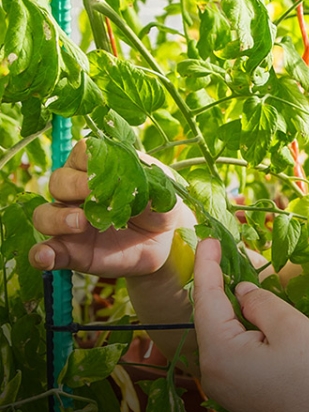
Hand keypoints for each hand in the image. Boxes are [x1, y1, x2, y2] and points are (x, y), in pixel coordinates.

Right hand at [29, 139, 194, 277]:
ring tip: (80, 223)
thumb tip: (135, 192)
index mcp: (97, 169)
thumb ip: (151, 190)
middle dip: (74, 186)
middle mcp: (76, 193)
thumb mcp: (163, 196)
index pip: (82, 153)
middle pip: (59, 181)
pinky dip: (42, 254)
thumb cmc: (159, 208)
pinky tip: (45, 257)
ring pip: (44, 214)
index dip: (90, 159)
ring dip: (57, 218)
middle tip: (97, 197)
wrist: (163, 243)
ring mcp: (69, 222)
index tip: (106, 170)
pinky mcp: (69, 251)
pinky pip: (44, 251)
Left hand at [192, 238, 308, 411]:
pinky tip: (252, 319)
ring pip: (221, 334)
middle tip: (225, 252)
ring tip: (241, 281)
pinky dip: (237, 328)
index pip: (207, 297)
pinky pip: (230, 350)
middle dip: (217, 284)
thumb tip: (243, 294)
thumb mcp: (290, 328)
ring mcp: (222, 384)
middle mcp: (211, 368)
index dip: (208, 265)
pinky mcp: (236, 391)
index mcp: (219, 349)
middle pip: (210, 317)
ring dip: (229, 308)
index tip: (209, 238)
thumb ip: (262, 303)